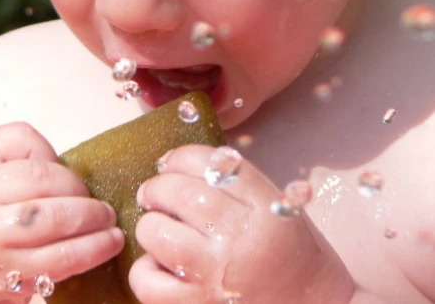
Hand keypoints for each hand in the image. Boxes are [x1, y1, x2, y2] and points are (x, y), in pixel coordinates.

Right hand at [0, 122, 123, 303]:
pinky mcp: (5, 280)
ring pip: (58, 221)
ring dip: (94, 221)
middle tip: (98, 202)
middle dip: (81, 190)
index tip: (66, 175)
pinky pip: (59, 261)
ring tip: (110, 223)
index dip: (54, 156)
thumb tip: (65, 165)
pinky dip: (90, 251)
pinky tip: (106, 244)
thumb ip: (8, 155)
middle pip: (46, 180)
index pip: (24, 144)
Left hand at [130, 145, 354, 303]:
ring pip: (158, 234)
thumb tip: (178, 165)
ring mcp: (218, 277)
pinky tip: (159, 266)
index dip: (179, 157)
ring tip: (156, 226)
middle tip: (152, 192)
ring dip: (149, 225)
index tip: (169, 163)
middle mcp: (241, 239)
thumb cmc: (294, 256)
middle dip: (156, 187)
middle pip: (179, 193)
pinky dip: (145, 271)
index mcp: (265, 208)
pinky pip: (149, 283)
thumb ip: (237, 184)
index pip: (210, 164)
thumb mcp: (278, 207)